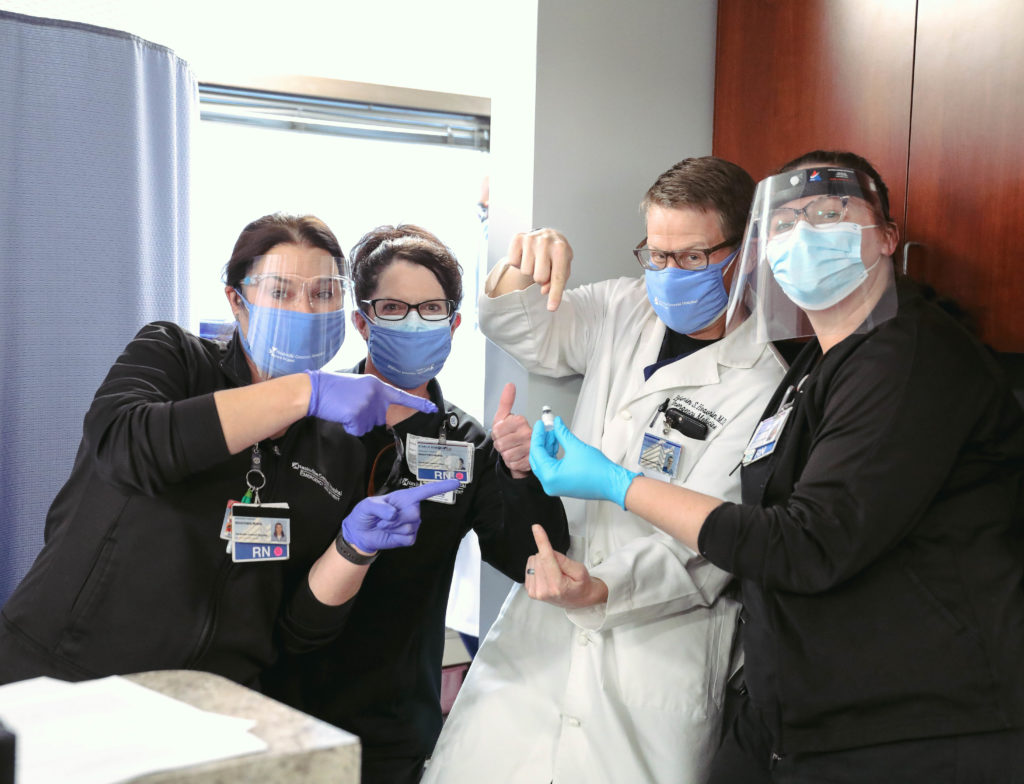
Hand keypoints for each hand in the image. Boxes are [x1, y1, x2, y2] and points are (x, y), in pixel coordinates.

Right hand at [306, 371, 435, 435]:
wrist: (314, 390)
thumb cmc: (332, 388)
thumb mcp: (358, 386)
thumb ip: (373, 396)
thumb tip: (381, 411)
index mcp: (377, 385)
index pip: (401, 396)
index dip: (418, 404)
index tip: (433, 408)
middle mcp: (376, 394)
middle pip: (380, 418)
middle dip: (366, 417)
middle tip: (349, 406)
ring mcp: (367, 405)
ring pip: (368, 426)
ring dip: (357, 422)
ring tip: (344, 408)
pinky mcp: (357, 415)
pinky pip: (358, 430)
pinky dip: (349, 427)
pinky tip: (341, 415)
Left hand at [341, 479, 460, 552]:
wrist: (360, 533)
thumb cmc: (364, 514)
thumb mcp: (366, 505)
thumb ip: (379, 507)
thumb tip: (394, 513)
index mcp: (404, 497)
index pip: (426, 491)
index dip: (441, 487)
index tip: (456, 482)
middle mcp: (411, 509)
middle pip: (414, 513)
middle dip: (396, 518)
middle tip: (383, 519)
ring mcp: (412, 524)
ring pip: (409, 527)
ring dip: (393, 528)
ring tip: (384, 525)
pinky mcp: (409, 537)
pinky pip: (408, 538)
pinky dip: (395, 537)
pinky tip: (390, 534)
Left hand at [491, 383, 531, 477]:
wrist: (527, 451)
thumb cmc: (513, 433)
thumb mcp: (506, 417)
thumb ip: (506, 401)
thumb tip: (509, 385)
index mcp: (521, 421)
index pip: (496, 430)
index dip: (496, 434)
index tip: (503, 432)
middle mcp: (528, 433)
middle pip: (500, 444)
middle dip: (500, 445)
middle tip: (508, 442)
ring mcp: (531, 448)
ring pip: (506, 455)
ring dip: (506, 454)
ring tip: (513, 449)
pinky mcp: (531, 461)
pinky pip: (512, 464)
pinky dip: (512, 462)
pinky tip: (517, 457)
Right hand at [505, 228, 572, 310]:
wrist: (549, 235)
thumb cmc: (557, 256)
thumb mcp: (564, 268)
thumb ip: (557, 282)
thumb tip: (544, 290)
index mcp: (561, 249)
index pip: (557, 277)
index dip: (555, 294)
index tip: (551, 308)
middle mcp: (546, 241)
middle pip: (539, 277)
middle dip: (542, 278)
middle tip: (544, 268)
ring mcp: (531, 238)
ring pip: (526, 271)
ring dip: (530, 269)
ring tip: (536, 260)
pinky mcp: (518, 238)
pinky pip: (513, 262)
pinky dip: (519, 262)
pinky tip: (526, 255)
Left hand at [525, 525, 606, 608]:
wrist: (580, 600)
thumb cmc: (581, 585)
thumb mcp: (579, 569)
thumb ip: (563, 560)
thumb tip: (548, 550)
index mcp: (557, 585)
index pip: (546, 558)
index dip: (541, 541)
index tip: (536, 528)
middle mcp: (543, 590)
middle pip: (539, 557)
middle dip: (550, 557)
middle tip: (562, 569)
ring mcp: (535, 592)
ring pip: (534, 560)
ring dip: (544, 562)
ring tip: (556, 573)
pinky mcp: (530, 590)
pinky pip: (530, 567)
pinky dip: (539, 567)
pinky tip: (548, 575)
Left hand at [529, 416, 638, 508]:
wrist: (612, 483)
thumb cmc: (598, 471)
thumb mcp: (576, 446)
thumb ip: (562, 433)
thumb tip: (556, 424)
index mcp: (550, 476)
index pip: (537, 452)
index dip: (538, 435)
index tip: (540, 424)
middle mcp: (549, 484)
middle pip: (538, 459)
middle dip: (542, 442)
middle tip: (546, 428)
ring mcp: (555, 486)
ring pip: (544, 464)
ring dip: (547, 448)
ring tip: (554, 434)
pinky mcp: (561, 486)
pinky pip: (551, 469)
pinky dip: (552, 457)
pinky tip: (557, 445)